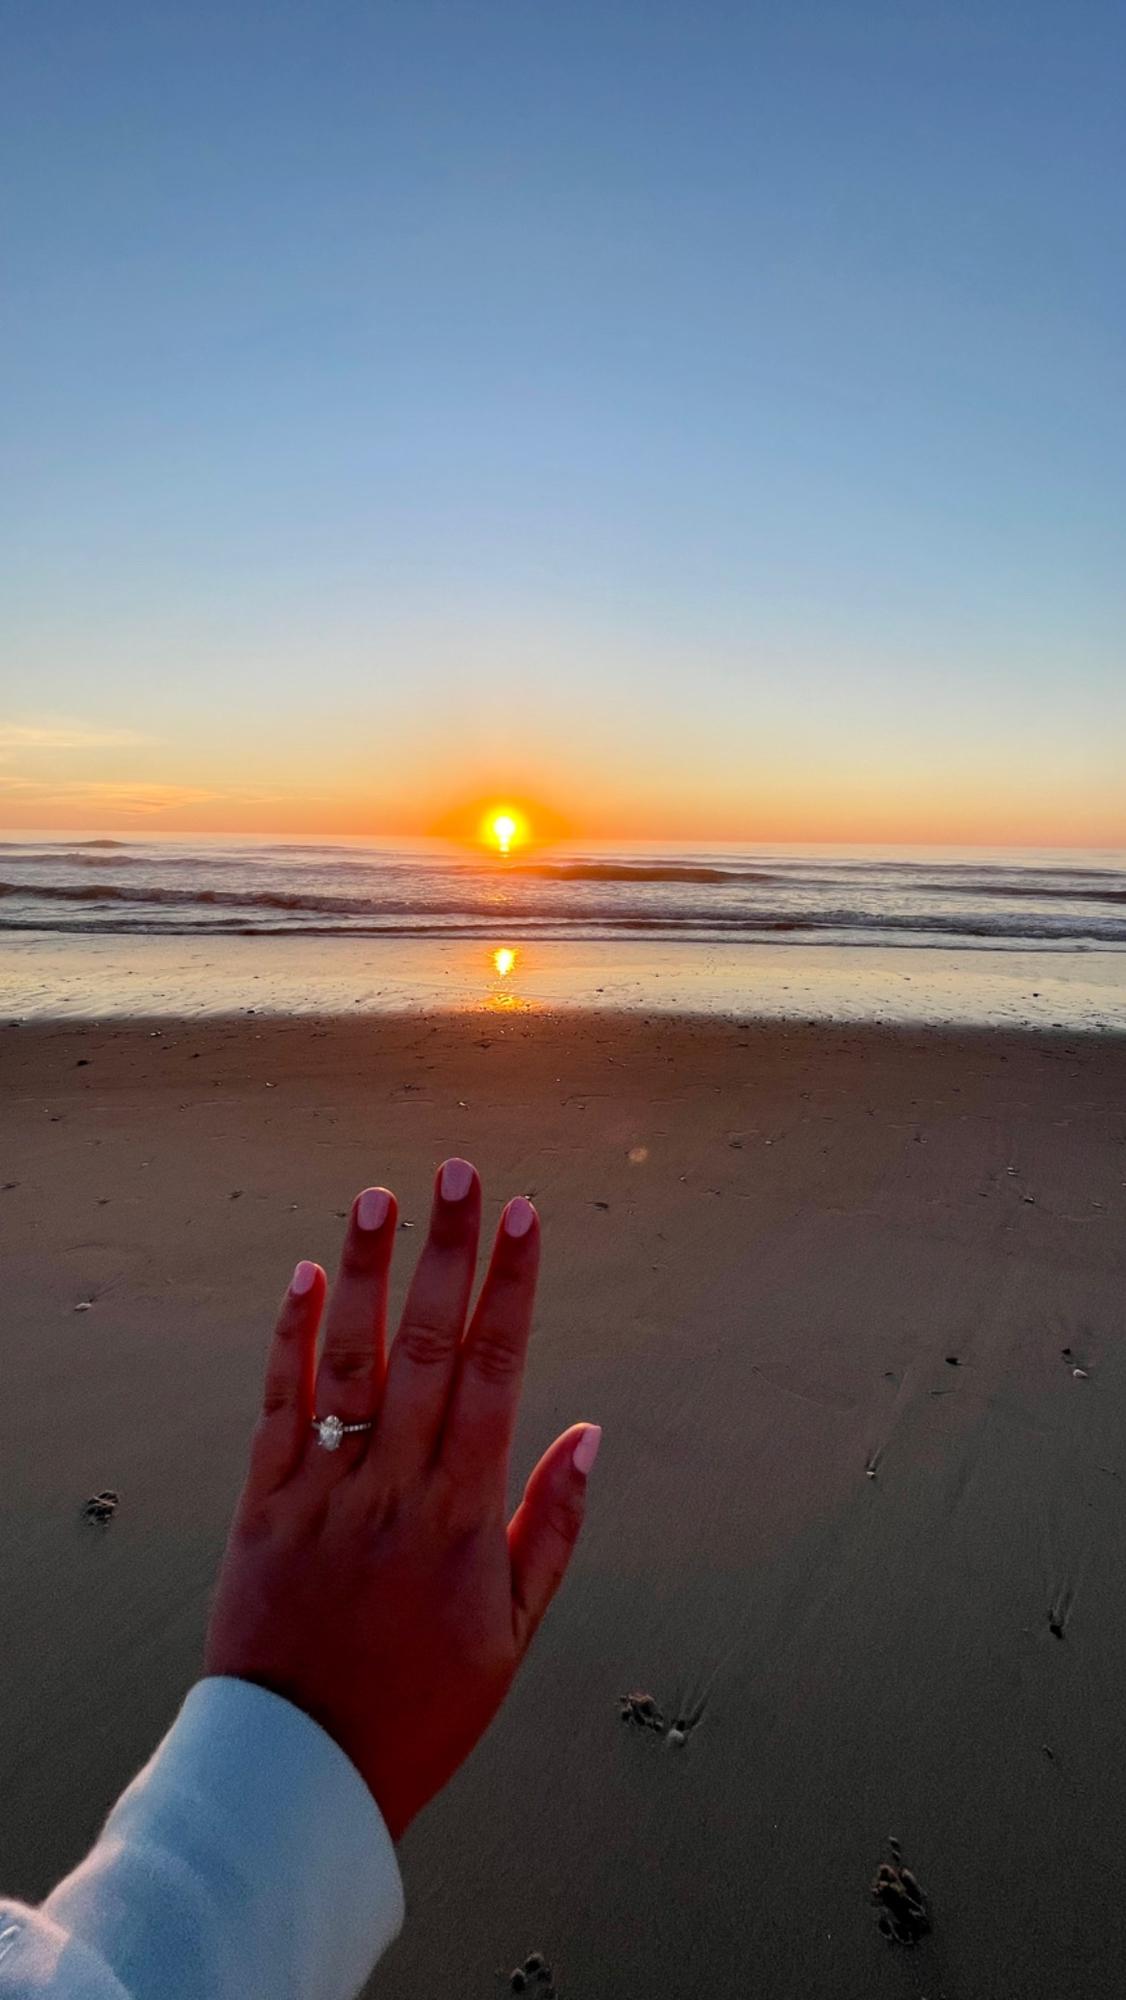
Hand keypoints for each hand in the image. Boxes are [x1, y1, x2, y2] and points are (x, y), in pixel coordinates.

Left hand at [205, 1160, 599, 1838]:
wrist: (302, 1775)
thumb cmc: (421, 1707)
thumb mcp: (512, 1633)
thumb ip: (550, 1527)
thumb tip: (589, 1433)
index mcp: (462, 1513)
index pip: (495, 1372)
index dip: (512, 1287)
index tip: (526, 1216)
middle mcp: (394, 1487)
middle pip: (425, 1345)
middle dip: (446, 1251)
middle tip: (457, 1172)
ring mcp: (323, 1492)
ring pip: (346, 1362)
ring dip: (362, 1273)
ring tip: (374, 1196)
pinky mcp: (263, 1506)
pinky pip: (277, 1408)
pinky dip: (288, 1340)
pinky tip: (302, 1277)